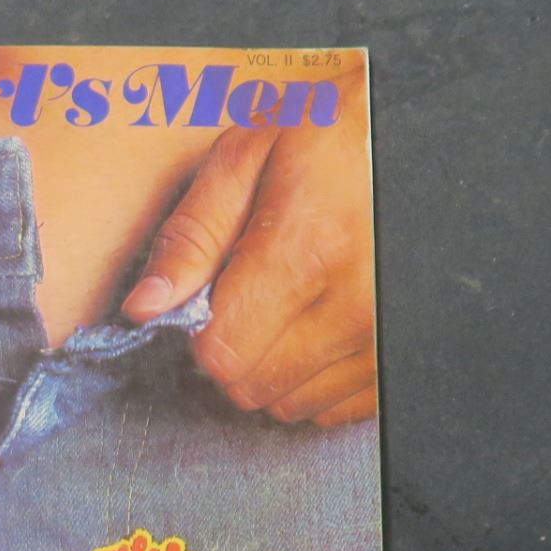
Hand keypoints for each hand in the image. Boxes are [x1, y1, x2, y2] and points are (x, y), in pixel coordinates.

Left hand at [120, 86, 376, 425]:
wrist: (407, 142)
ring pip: (289, 404)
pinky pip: (330, 410)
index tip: (214, 296)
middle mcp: (356, 305)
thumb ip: (190, 237)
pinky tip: (316, 330)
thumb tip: (144, 308)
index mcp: (310, 249)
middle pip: (252, 385)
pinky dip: (311, 380)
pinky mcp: (395, 364)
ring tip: (291, 305)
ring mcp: (383, 341)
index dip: (202, 329)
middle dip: (234, 350)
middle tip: (251, 296)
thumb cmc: (327, 141)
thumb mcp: (245, 160)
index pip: (222, 351)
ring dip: (272, 368)